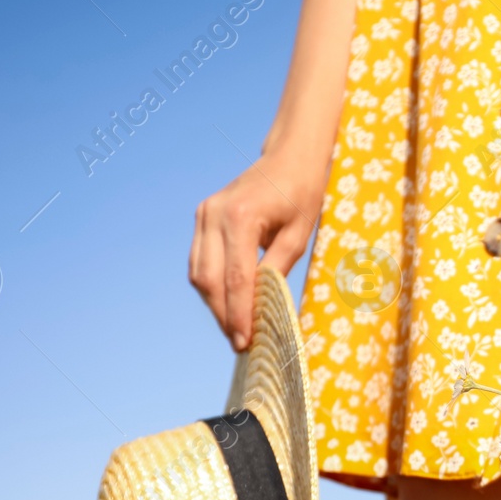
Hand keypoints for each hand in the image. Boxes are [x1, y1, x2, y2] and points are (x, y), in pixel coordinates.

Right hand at [188, 155, 322, 350]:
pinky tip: (228, 304)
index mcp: (240, 217)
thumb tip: (261, 308)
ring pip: (198, 273)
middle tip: (240, 343)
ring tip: (235, 329)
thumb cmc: (302, 192)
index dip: (238, 314)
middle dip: (223, 315)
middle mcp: (214, 215)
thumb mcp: (298, 235)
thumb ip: (276, 270)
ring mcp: (204, 214)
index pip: (235, 278)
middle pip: (209, 279)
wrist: (290, 156)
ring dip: (215, 304)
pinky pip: (199, 260)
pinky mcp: (202, 217)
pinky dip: (211, 286)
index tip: (244, 342)